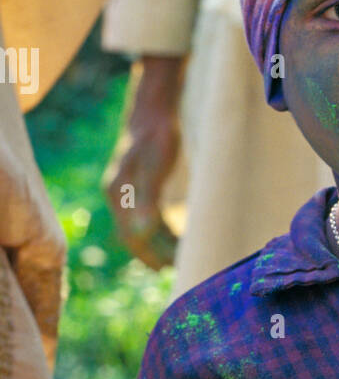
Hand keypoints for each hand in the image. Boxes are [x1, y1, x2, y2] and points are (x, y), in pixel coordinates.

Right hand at [103, 55, 186, 268]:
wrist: (154, 109)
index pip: (132, 236)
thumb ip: (150, 200)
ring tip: (181, 258)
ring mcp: (126, 190)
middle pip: (135, 235)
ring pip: (141, 226)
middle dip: (155, 254)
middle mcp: (118, 195)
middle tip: (180, 269)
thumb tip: (144, 232)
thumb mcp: (156, 166)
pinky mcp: (138, 185)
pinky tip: (177, 235)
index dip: (150, 255)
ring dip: (160, 243)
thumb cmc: (157, 135)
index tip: (171, 269)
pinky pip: (147, 214)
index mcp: (119, 193)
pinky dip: (161, 228)